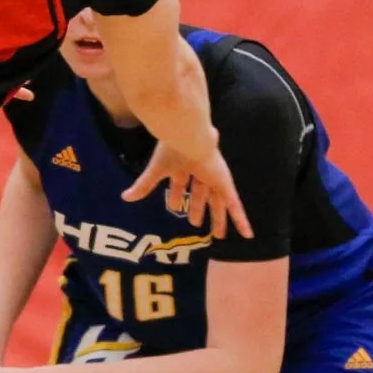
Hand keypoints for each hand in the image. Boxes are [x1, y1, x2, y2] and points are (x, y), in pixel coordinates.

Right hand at [124, 133, 251, 239]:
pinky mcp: (224, 184)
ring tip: (217, 235)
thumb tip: (125, 198)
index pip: (179, 184)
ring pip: (217, 203)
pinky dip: (240, 220)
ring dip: (217, 219)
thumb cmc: (172, 149)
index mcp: (182, 166)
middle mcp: (200, 173)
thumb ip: (144, 185)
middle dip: (197, 209)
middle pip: (200, 196)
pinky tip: (247, 234)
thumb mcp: (157, 171)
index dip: (175, 196)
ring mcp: (214, 179)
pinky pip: (235, 205)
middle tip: (195, 224)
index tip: (172, 206)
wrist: (189, 137)